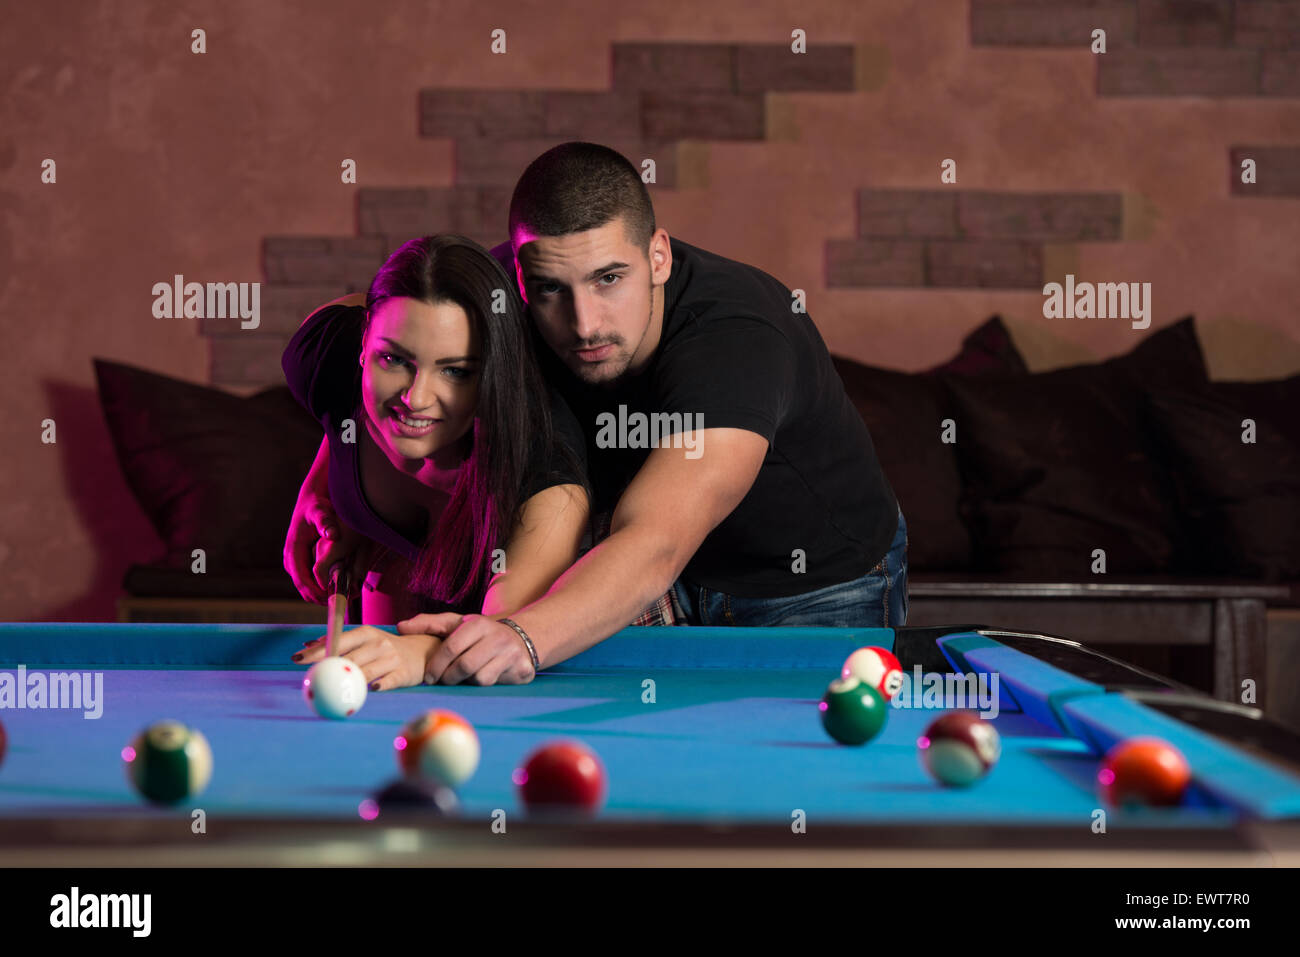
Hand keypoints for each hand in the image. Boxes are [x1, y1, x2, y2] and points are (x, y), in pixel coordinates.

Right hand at [283, 482, 369, 603]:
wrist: (312, 498)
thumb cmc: (316, 505)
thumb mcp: (321, 511)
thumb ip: (326, 522)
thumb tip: (333, 535)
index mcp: (293, 548)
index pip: (301, 577)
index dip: (313, 590)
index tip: (327, 599)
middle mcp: (291, 555)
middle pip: (301, 584)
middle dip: (315, 596)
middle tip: (334, 604)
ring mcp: (295, 557)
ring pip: (304, 582)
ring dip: (316, 592)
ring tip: (334, 600)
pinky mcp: (301, 558)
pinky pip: (307, 576)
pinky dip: (318, 584)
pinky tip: (331, 589)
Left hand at [292, 625, 438, 691]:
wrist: (422, 652)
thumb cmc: (385, 648)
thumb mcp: (364, 639)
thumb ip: (338, 642)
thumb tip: (307, 645)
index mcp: (366, 633)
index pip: (338, 641)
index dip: (317, 651)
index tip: (296, 659)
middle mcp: (379, 643)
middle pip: (349, 658)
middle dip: (328, 668)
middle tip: (311, 679)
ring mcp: (392, 658)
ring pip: (366, 671)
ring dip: (349, 681)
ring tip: (333, 690)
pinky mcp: (404, 673)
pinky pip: (388, 682)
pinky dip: (378, 686)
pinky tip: (368, 691)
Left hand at [417, 614, 536, 685]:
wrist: (521, 639)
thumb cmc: (480, 634)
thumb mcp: (456, 624)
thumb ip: (428, 624)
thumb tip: (401, 626)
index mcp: (477, 623)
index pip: (451, 646)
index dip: (437, 665)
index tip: (429, 677)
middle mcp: (496, 636)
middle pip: (464, 666)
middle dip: (449, 677)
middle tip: (444, 680)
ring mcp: (511, 652)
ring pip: (480, 678)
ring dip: (467, 682)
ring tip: (465, 676)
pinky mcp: (522, 668)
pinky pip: (495, 684)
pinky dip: (484, 684)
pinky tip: (484, 675)